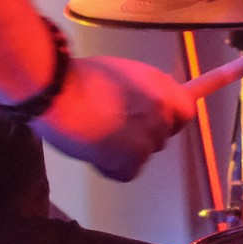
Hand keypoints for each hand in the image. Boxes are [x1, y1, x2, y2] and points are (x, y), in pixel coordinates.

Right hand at [32, 55, 192, 181]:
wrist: (57, 93)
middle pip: (162, 135)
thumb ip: (144, 87)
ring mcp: (149, 139)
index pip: (185, 111)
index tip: (158, 119)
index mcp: (161, 88)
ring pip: (143, 153)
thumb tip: (154, 98)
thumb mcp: (123, 71)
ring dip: (125, 150)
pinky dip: (110, 167)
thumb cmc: (81, 77)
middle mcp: (162, 114)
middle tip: (114, 126)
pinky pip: (126, 172)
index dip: (170, 117)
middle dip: (143, 134)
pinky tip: (92, 149)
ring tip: (96, 134)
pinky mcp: (132, 162)